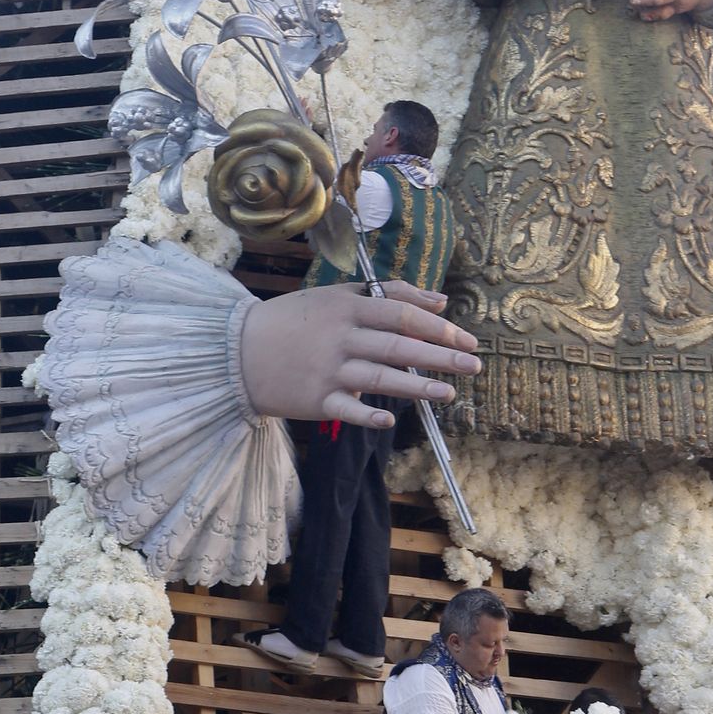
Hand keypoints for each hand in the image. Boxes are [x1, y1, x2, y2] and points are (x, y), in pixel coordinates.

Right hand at [240, 278, 478, 428]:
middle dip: (441, 356)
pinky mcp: (315, 400)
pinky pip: (346, 409)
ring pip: (380, 377)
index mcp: (348, 307)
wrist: (238, 351)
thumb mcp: (339, 296)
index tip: (467, 339)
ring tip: (449, 393)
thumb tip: (440, 301)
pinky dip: (366, 414)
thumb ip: (390, 294)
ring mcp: (328, 370)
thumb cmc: (295, 321)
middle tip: (474, 365)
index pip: (402, 314)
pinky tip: (389, 419)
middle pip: (399, 345)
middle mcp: (341, 337)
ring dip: (417, 387)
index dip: (438, 327)